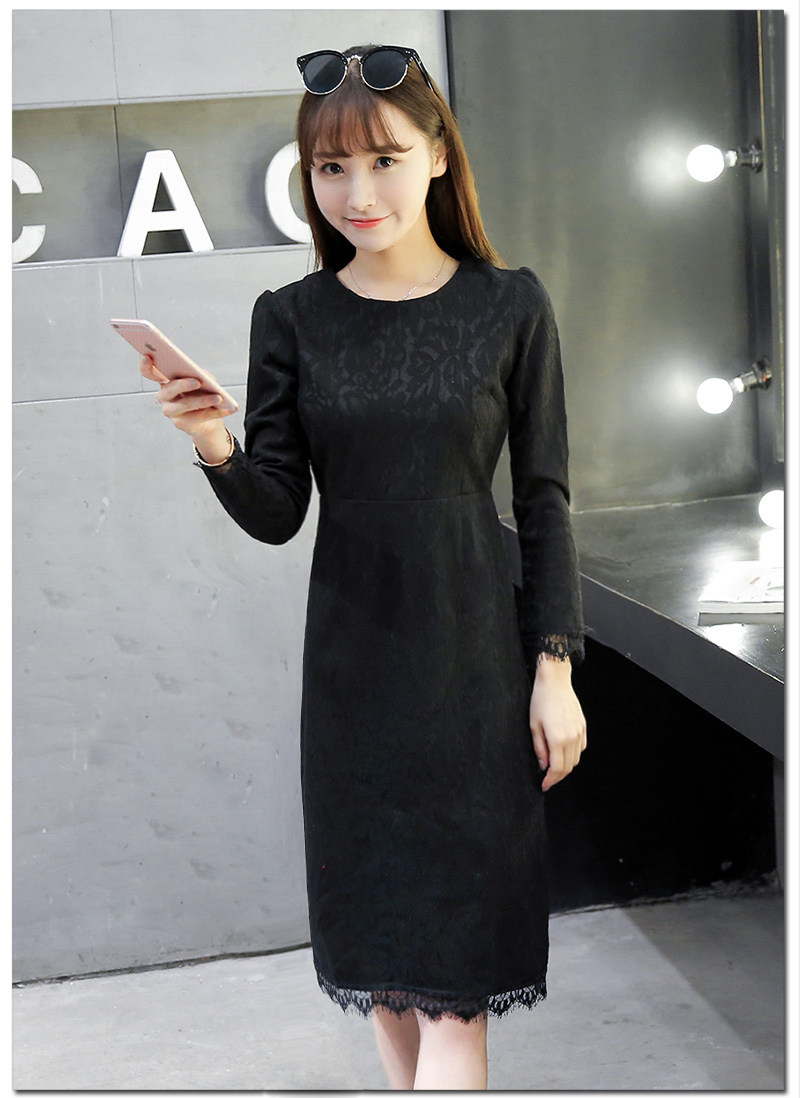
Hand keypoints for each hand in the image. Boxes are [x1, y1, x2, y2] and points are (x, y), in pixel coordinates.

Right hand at [139, 354, 232, 441]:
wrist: (207, 418)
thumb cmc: (201, 392)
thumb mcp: (202, 378)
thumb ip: (198, 373)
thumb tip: (201, 376)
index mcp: (165, 381)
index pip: (149, 373)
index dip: (145, 366)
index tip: (147, 356)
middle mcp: (163, 396)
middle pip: (169, 389)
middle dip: (183, 385)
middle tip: (197, 381)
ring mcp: (170, 411)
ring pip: (184, 405)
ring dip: (203, 401)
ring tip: (218, 397)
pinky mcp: (181, 424)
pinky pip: (199, 417)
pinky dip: (217, 412)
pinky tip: (229, 408)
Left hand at [529, 657, 586, 791]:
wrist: (555, 681)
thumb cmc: (540, 701)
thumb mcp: (534, 726)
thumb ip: (539, 748)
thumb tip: (543, 766)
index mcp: (558, 739)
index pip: (557, 769)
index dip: (551, 780)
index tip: (544, 786)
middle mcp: (571, 738)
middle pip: (568, 767)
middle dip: (558, 777)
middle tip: (548, 780)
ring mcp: (579, 732)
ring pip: (576, 759)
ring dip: (566, 767)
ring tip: (554, 768)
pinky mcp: (583, 726)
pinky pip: (580, 748)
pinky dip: (573, 755)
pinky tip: (563, 753)